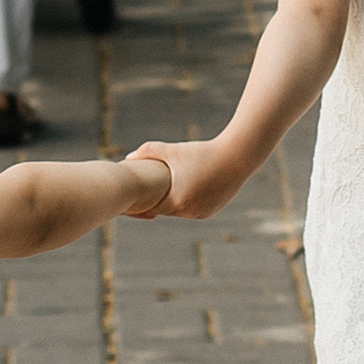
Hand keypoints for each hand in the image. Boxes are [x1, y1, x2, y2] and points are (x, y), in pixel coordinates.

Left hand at [130, 135, 244, 219]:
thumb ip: (149, 151)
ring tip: (162, 193)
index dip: (142, 203)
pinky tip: (182, 192)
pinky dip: (187, 203)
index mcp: (177, 200)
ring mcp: (202, 213)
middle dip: (157, 202)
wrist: (236, 157)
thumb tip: (127, 158)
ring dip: (173, 203)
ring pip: (180, 211)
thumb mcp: (173, 150)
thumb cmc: (202, 152)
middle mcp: (190, 212)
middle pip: (166, 210)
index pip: (152, 208)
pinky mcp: (212, 211)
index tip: (133, 198)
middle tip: (144, 195)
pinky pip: (193, 210)